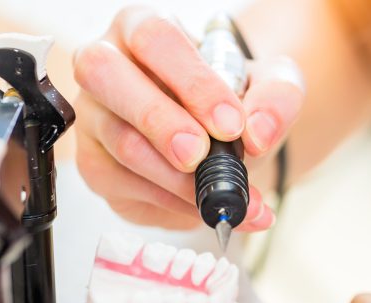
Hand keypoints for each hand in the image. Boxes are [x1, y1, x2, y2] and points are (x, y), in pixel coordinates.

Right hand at [72, 6, 304, 229]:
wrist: (219, 142)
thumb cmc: (232, 101)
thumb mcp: (271, 87)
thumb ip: (276, 98)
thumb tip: (257, 134)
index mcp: (142, 27)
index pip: (155, 38)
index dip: (192, 82)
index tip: (230, 124)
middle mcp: (105, 64)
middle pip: (105, 73)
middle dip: (159, 120)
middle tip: (200, 155)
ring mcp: (93, 116)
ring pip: (122, 142)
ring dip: (178, 178)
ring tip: (226, 194)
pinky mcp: (94, 163)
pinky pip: (124, 184)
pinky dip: (171, 202)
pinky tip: (203, 206)